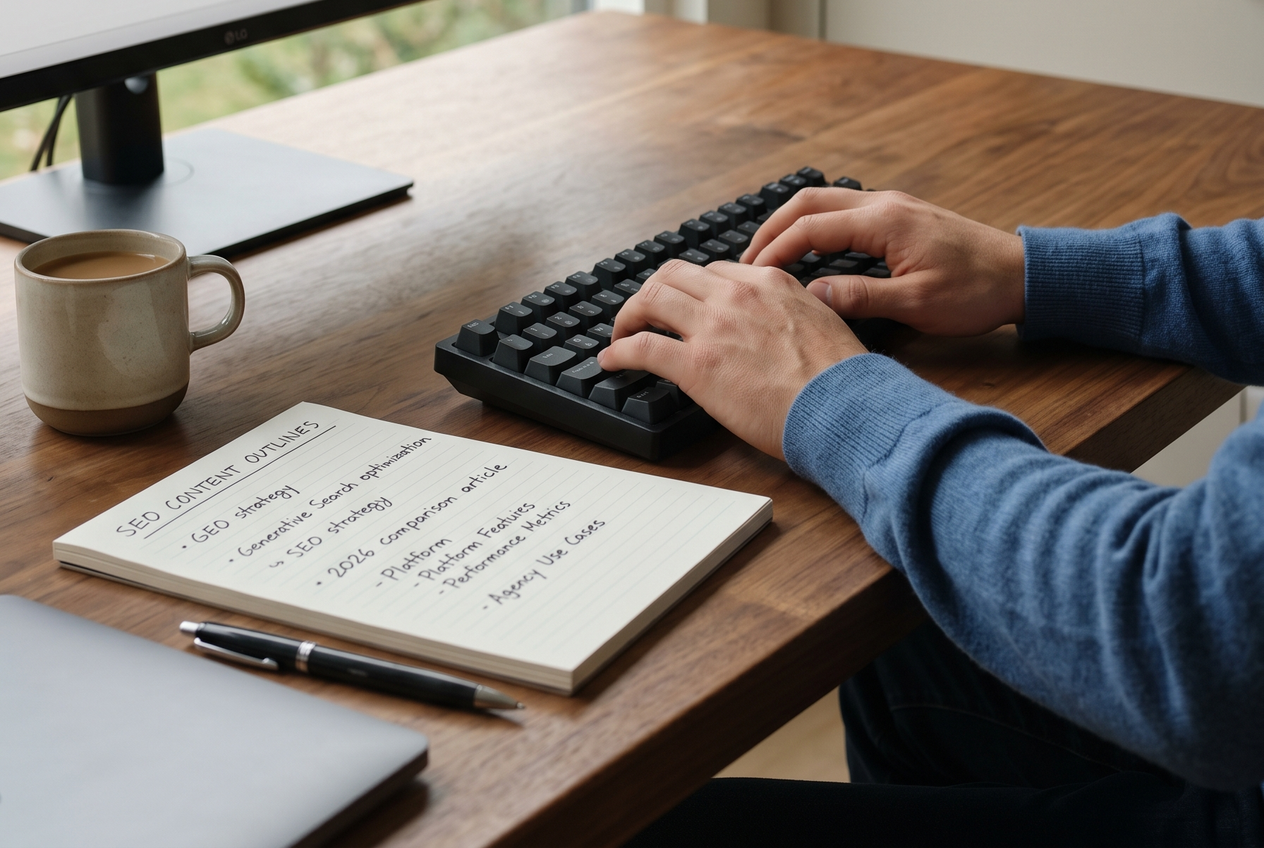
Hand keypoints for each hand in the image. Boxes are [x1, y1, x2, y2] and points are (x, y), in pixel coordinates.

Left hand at [598, 260, 866, 458]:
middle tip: (644, 314)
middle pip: (673, 275)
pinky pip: (641, 347)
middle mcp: (736, 295)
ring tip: (621, 333)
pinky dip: (618, 350)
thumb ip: (792, 312)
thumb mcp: (822, 322)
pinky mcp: (695, 364)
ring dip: (628, 315)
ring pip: (650, 300)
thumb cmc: (841, 379)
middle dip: (652, 292)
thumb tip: (782, 325)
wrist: (843, 406)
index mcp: (769, 282)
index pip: (715, 271)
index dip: (692, 289)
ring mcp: (713, 327)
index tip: (685, 306)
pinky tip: (610, 361)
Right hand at [743, 188, 1025, 335]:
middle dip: (771, 230)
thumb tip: (809, 297)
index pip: (810, 228)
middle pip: (808, 202)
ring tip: (767, 257)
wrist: (1022, 276)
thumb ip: (859, 297)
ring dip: (790, 225)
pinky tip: (806, 252)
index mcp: (885, 221)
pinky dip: (813, 226)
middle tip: (745, 263)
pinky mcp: (899, 216)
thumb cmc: (977, 291)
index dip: (774, 252)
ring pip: (824, 202)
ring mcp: (892, 206)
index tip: (751, 278)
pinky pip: (842, 211)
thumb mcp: (917, 304)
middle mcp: (884, 204)